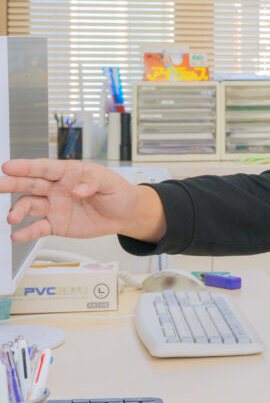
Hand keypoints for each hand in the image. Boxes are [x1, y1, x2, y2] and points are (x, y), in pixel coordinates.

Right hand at [0, 159, 165, 242]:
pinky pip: (38, 228)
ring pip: (30, 205)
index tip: (10, 166)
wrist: (124, 214)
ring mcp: (54, 206)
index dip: (27, 167)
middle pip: (30, 184)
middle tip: (0, 184)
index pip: (46, 168)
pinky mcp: (56, 224)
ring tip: (12, 217)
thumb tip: (78, 189)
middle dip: (13, 183)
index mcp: (69, 173)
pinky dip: (27, 232)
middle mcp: (56, 188)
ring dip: (18, 210)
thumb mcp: (110, 182)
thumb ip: (94, 182)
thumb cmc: (117, 192)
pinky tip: (17, 235)